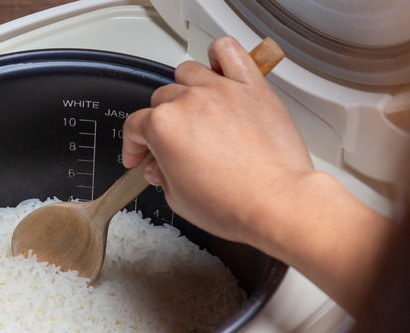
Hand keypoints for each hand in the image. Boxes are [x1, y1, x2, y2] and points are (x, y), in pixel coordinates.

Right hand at [123, 36, 311, 244]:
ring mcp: (221, 90)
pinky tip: (218, 71)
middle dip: (159, 122)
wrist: (276, 203)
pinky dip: (218, 55)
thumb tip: (160, 166)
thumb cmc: (232, 204)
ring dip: (184, 89)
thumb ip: (162, 176)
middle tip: (170, 144)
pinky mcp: (251, 87)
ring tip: (193, 109)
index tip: (139, 155)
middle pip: (161, 98)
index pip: (135, 126)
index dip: (133, 145)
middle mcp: (188, 101)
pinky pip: (228, 51)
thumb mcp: (178, 199)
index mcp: (163, 127)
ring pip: (188, 72)